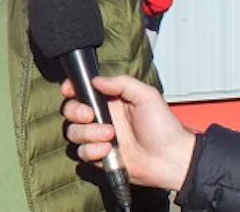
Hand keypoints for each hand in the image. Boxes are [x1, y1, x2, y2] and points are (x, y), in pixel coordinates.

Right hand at [61, 75, 196, 190]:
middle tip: (90, 115)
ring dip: (88, 134)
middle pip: (70, 111)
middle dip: (75, 111)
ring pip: (73, 132)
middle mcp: (102, 117)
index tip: (69, 90)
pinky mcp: (99, 156)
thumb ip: (121, 83)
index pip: (82, 90)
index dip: (71, 89)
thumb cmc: (164, 127)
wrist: (170, 159)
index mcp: (111, 100)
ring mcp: (99, 137)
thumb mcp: (146, 96)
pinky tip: (108, 150)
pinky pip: (82, 153)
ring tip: (109, 135)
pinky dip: (92, 151)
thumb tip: (96, 80)